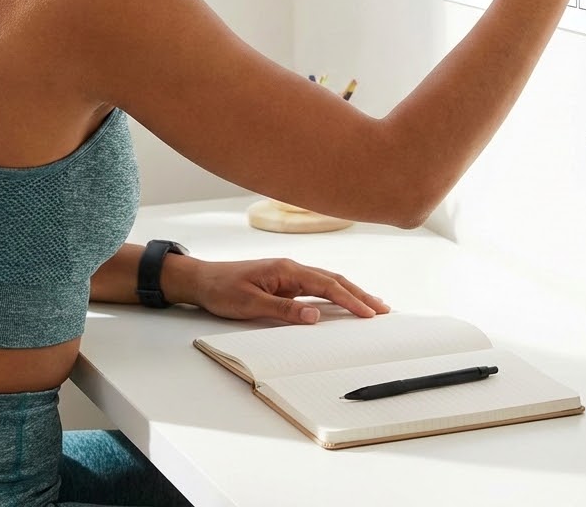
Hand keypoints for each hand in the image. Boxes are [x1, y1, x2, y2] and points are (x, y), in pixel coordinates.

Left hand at [163, 255, 389, 324]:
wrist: (202, 280)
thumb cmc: (222, 290)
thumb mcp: (251, 305)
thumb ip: (284, 310)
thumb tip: (315, 316)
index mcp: (287, 270)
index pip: (327, 285)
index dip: (350, 299)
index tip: (370, 312)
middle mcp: (291, 268)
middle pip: (333, 280)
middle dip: (359, 294)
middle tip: (383, 308)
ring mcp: (289, 274)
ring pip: (327, 282)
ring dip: (350, 292)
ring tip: (371, 304)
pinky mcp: (284, 282)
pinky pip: (316, 287)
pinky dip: (334, 293)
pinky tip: (343, 301)